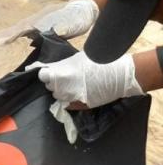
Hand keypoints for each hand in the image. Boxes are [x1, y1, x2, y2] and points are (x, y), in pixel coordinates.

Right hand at [0, 0, 98, 43]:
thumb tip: (55, 32)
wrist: (84, 9)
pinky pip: (27, 30)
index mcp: (43, 20)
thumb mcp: (73, 23)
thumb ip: (64, 27)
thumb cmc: (78, 17)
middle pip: (19, 27)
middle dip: (6, 34)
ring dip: (10, 34)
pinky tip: (14, 38)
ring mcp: (39, 22)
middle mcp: (38, 20)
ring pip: (22, 28)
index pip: (25, 28)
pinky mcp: (42, 25)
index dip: (13, 35)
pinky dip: (18, 34)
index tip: (1, 41)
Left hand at [26, 51, 143, 108]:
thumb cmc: (99, 61)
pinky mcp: (81, 106)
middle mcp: (63, 88)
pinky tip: (77, 92)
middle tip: (64, 77)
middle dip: (54, 82)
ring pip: (58, 96)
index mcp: (61, 74)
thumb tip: (52, 68)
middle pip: (50, 86)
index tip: (50, 72)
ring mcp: (72, 99)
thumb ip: (62, 65)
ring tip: (72, 84)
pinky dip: (70, 99)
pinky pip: (68, 104)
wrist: (121, 75)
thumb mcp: (77, 59)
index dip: (46, 74)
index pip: (43, 76)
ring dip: (61, 91)